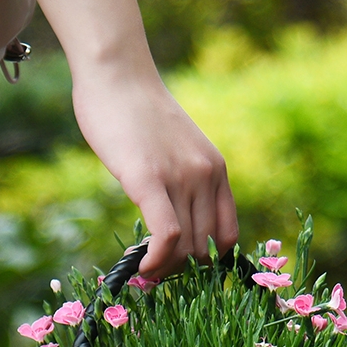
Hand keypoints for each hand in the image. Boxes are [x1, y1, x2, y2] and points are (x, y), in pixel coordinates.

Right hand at [31, 0, 237, 277]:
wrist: (118, 74)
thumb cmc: (137, 113)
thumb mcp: (177, 149)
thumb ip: (184, 180)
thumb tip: (174, 222)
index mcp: (217, 171)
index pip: (228, 235)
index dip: (207, 261)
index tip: (182, 265)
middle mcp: (206, 176)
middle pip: (206, 248)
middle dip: (182, 269)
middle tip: (156, 272)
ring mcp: (181, 178)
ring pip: (187, 248)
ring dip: (166, 269)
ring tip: (146, 271)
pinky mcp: (149, 180)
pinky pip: (166, 236)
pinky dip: (157, 261)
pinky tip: (142, 266)